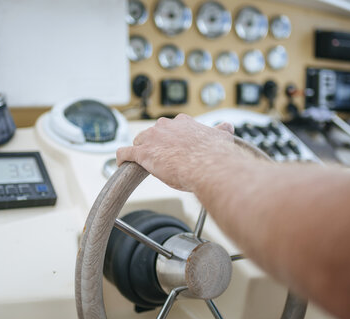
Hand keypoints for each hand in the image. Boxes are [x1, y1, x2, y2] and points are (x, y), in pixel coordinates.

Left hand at [117, 114, 235, 190]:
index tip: (174, 148)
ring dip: (140, 150)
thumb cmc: (215, 155)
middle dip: (156, 145)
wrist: (209, 165)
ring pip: (139, 142)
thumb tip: (227, 126)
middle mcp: (166, 126)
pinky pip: (125, 152)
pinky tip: (122, 162)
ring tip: (143, 163)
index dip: (171, 139)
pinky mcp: (143, 153)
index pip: (171, 127)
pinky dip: (122, 157)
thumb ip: (221, 131)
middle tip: (163, 159)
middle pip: (153, 133)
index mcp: (183, 122)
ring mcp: (153, 138)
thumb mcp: (221, 137)